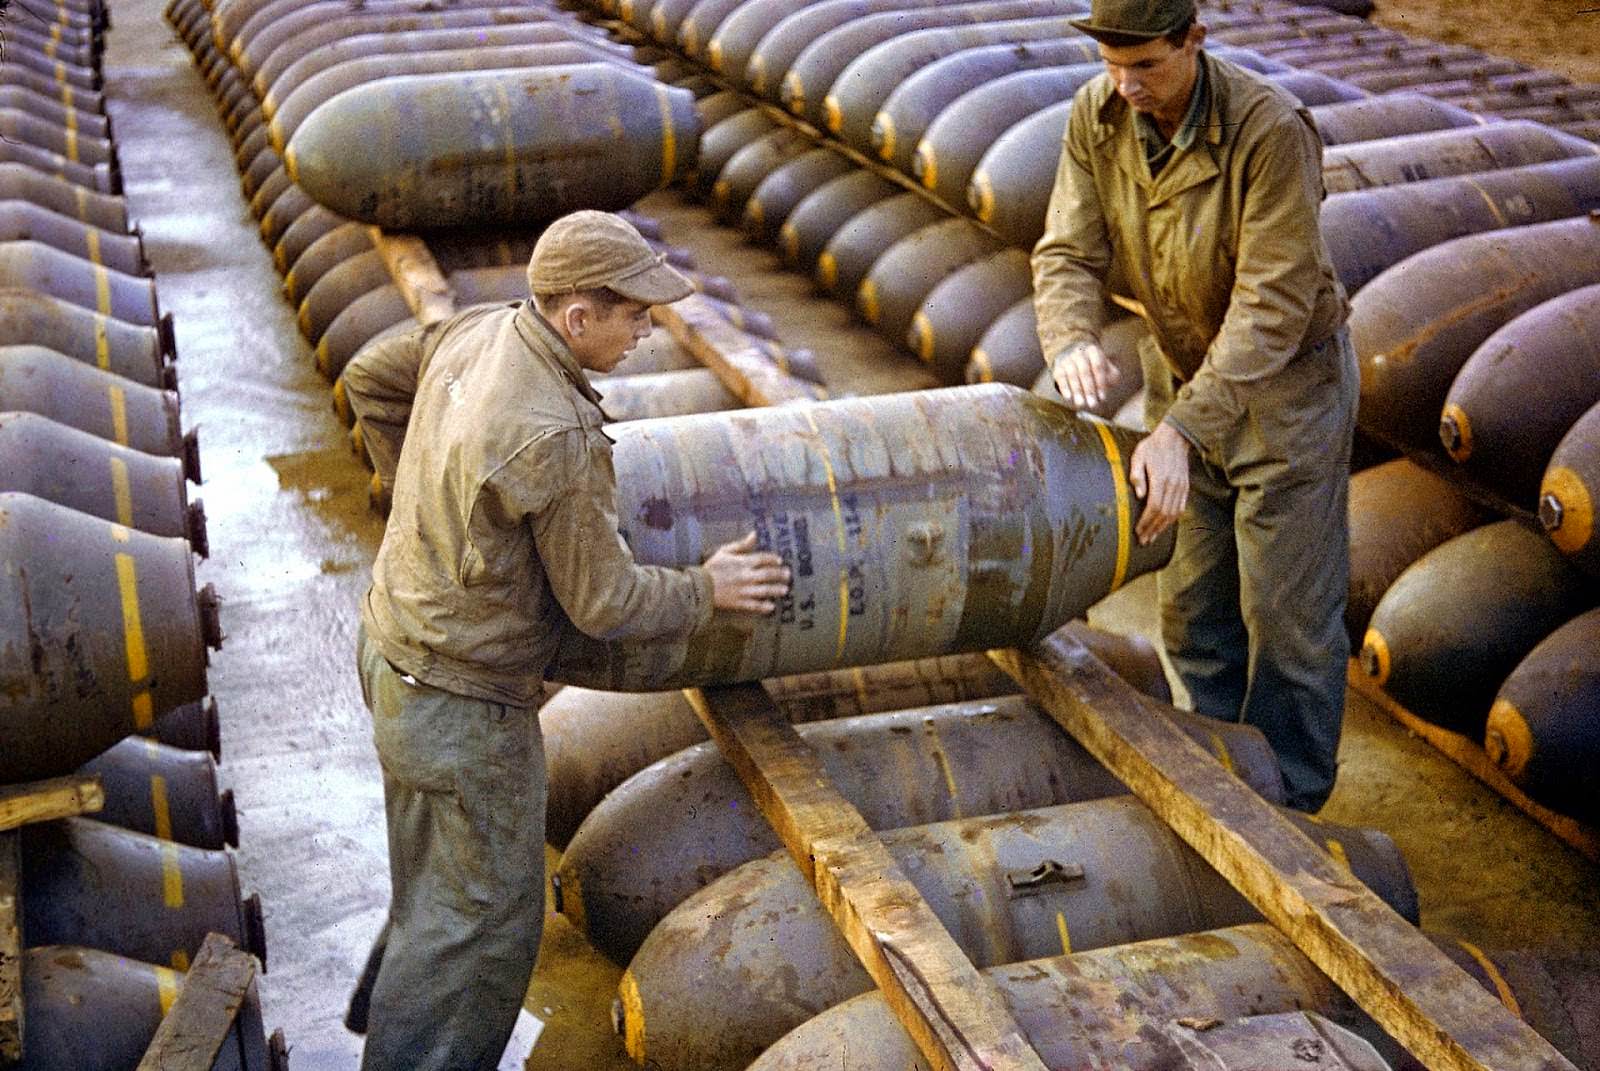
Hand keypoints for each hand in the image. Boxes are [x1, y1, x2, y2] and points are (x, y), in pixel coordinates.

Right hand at [704, 532, 790, 613]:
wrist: (699, 587)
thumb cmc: (712, 568)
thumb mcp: (725, 552)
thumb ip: (741, 544)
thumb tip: (754, 534)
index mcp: (742, 562)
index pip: (762, 559)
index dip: (773, 559)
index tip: (779, 560)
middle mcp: (745, 576)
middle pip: (767, 575)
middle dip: (779, 574)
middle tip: (788, 575)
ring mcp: (743, 590)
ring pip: (764, 590)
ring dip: (776, 590)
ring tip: (785, 590)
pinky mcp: (739, 602)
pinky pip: (754, 605)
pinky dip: (763, 606)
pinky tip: (771, 606)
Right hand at [1051, 340, 1119, 410]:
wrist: (1075, 357)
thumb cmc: (1096, 367)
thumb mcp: (1107, 369)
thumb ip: (1111, 377)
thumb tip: (1105, 388)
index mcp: (1093, 351)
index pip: (1098, 366)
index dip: (1100, 383)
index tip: (1102, 397)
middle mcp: (1079, 352)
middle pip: (1084, 371)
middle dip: (1089, 389)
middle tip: (1092, 404)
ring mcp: (1067, 359)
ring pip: (1072, 374)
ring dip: (1077, 390)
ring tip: (1081, 404)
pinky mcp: (1058, 367)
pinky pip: (1060, 377)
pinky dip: (1064, 387)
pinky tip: (1068, 397)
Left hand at [1129, 422, 1189, 545]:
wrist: (1175, 437)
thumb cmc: (1153, 447)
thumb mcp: (1139, 456)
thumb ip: (1137, 475)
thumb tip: (1138, 495)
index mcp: (1161, 478)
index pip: (1154, 506)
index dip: (1146, 521)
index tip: (1138, 531)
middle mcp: (1173, 485)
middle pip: (1164, 514)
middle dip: (1153, 529)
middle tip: (1143, 540)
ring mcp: (1181, 487)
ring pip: (1174, 513)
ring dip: (1162, 528)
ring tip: (1152, 537)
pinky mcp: (1185, 487)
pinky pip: (1180, 508)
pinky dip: (1172, 520)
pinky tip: (1163, 526)